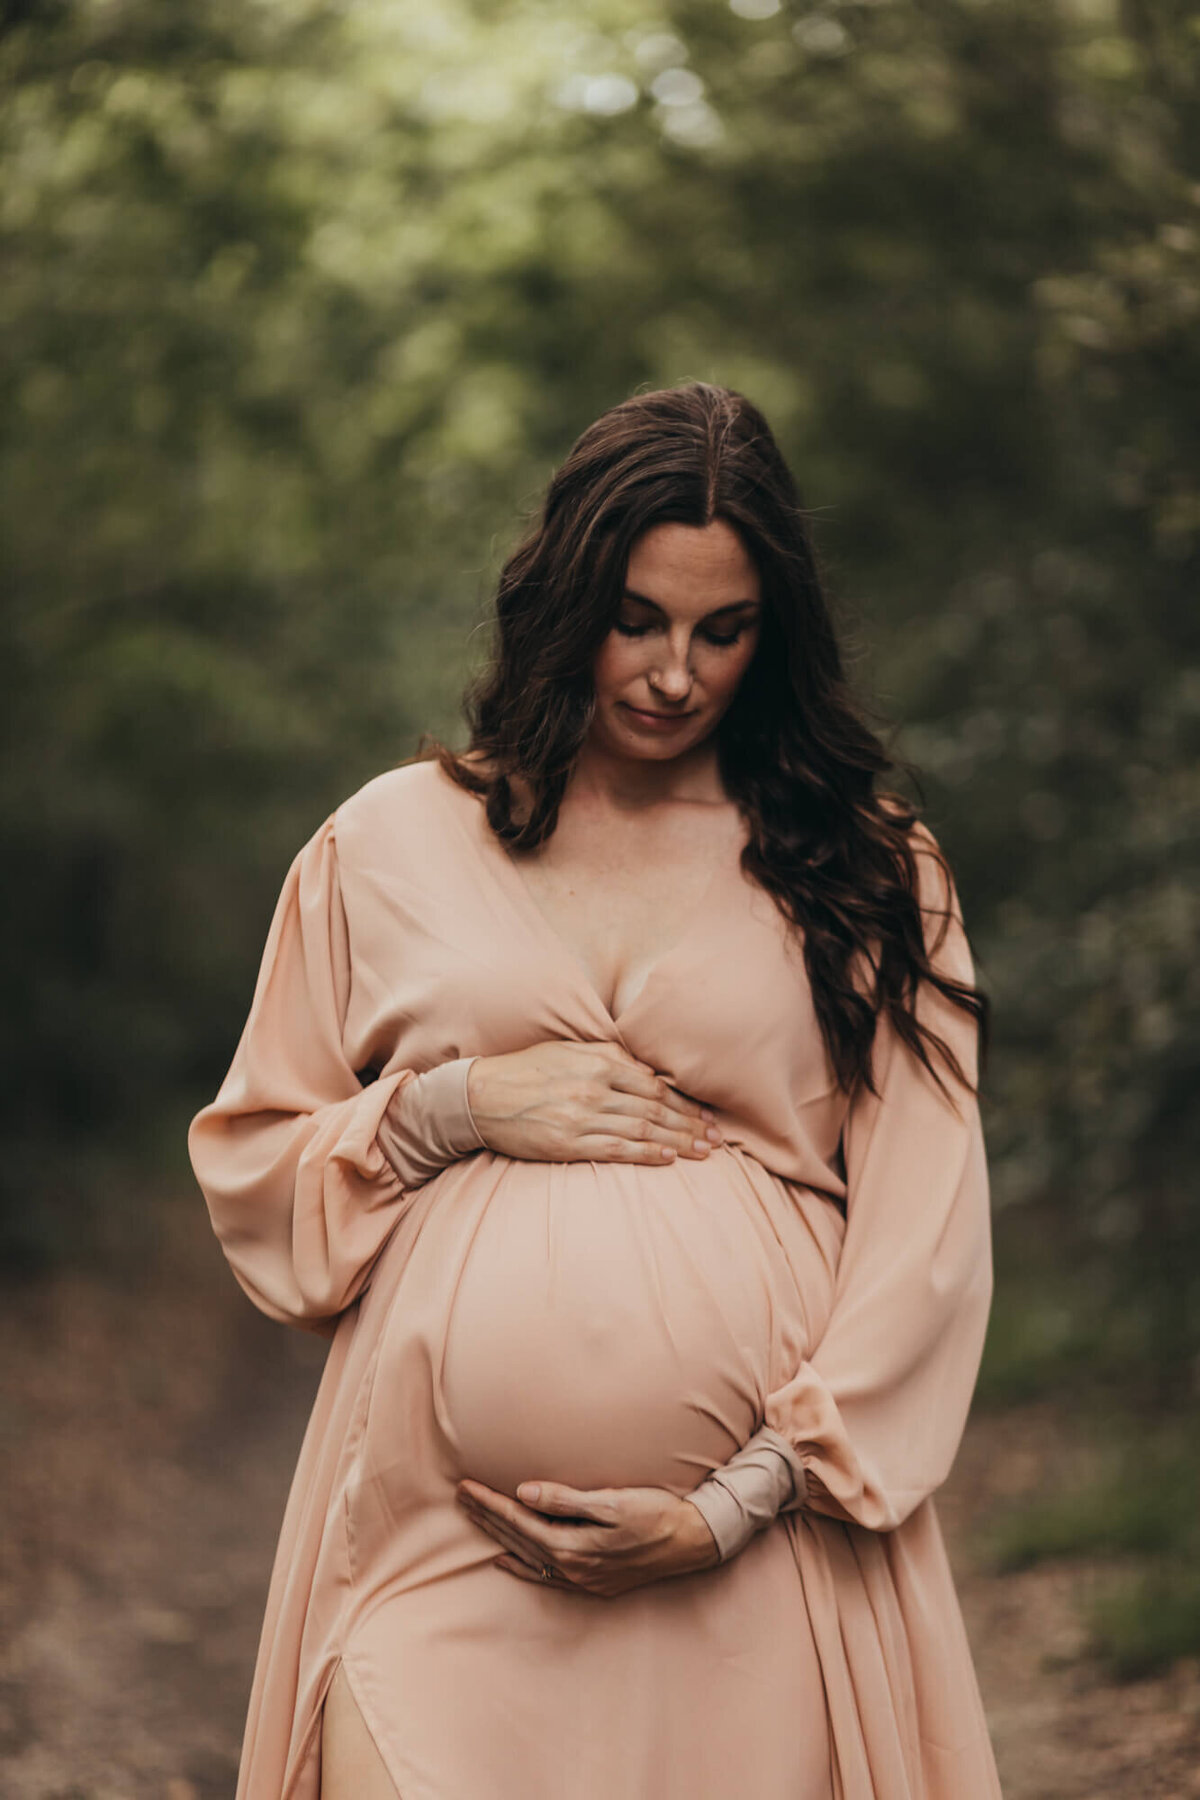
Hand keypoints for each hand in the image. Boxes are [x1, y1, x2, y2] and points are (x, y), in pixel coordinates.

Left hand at [456, 1477, 721, 1597]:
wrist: (692, 1542)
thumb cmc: (656, 1514)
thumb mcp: (612, 1501)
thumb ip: (566, 1500)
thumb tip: (524, 1494)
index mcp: (572, 1546)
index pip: (518, 1522)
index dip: (490, 1503)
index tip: (466, 1487)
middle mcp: (571, 1568)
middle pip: (517, 1539)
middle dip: (486, 1517)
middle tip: (460, 1497)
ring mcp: (582, 1579)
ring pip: (527, 1556)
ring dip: (499, 1537)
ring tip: (475, 1519)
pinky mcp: (593, 1582)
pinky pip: (544, 1575)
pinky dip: (521, 1566)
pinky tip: (506, 1560)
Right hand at [465, 1040, 722, 1164]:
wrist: (481, 1096)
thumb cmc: (527, 1070)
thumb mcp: (569, 1050)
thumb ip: (610, 1058)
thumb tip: (649, 1074)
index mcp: (598, 1063)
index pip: (654, 1086)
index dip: (685, 1102)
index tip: (706, 1114)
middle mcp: (594, 1089)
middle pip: (655, 1110)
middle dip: (690, 1125)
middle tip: (717, 1138)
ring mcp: (582, 1118)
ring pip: (642, 1130)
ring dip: (678, 1142)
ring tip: (703, 1152)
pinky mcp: (568, 1143)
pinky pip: (616, 1149)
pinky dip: (646, 1154)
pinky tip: (668, 1159)